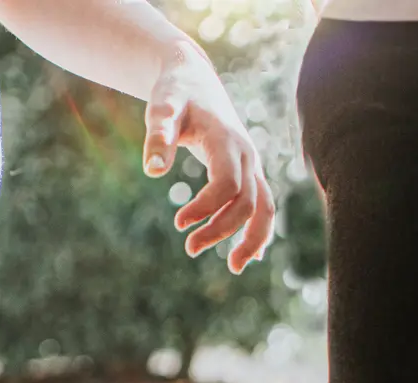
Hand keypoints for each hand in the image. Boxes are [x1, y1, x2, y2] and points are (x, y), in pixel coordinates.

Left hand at [143, 50, 275, 274]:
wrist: (194, 79)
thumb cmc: (175, 94)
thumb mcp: (162, 108)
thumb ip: (158, 135)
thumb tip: (152, 170)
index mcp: (226, 140)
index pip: (227, 184)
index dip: (205, 208)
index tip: (178, 222)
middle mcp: (246, 154)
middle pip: (246, 202)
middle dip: (221, 230)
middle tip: (189, 248)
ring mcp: (252, 164)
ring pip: (265, 207)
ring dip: (252, 239)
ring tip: (233, 267)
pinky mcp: (249, 172)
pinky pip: (263, 204)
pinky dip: (258, 231)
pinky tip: (246, 256)